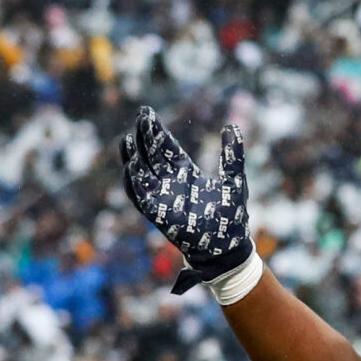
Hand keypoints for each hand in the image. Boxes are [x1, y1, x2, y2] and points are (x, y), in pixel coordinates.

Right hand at [117, 109, 254, 294]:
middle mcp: (170, 183)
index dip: (156, 131)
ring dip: (132, 158)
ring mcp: (163, 198)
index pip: (166, 147)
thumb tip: (232, 126)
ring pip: (140, 174)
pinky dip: (134, 184)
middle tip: (141, 116)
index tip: (147, 112)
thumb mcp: (234, 180)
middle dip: (144, 137)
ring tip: (127, 139)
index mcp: (186, 172)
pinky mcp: (159, 215)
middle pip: (151, 155)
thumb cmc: (231, 217)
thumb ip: (232, 155)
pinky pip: (141, 198)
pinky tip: (131, 168)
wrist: (228, 248)